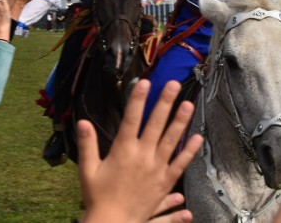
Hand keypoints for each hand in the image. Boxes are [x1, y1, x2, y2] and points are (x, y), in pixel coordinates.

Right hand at [78, 80, 202, 222]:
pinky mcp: (165, 181)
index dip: (138, 99)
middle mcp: (142, 156)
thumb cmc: (98, 197)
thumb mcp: (88, 170)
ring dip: (180, 121)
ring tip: (188, 103)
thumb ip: (87, 145)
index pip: (131, 119)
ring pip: (171, 140)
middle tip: (172, 84)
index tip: (144, 82)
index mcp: (123, 151)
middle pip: (155, 124)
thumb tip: (82, 122)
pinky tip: (198, 137)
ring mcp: (156, 168)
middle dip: (164, 102)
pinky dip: (190, 151)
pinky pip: (180, 163)